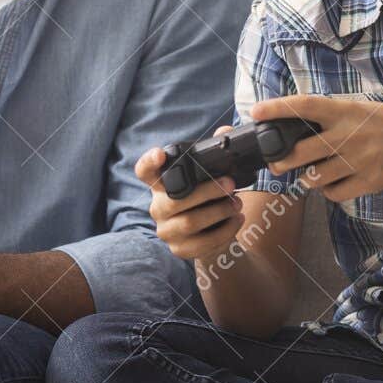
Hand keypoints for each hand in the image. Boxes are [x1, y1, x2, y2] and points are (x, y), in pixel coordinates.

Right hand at [134, 126, 243, 261]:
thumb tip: (225, 132)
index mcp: (161, 184)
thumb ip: (215, 152)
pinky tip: (236, 220)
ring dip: (219, 212)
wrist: (211, 235)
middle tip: (230, 184)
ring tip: (237, 204)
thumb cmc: (208, 198)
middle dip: (206, 192)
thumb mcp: (210, 176)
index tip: (160, 154)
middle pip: (174, 201)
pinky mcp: (180, 249)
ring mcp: (166, 230)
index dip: (149, 162)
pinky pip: (201, 243)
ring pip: (189, 223)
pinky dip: (224, 231)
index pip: (145, 171)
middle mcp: (158, 207)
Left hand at [249, 94, 382, 202]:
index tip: (256, 112)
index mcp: (342, 112)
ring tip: (313, 172)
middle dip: (281, 161)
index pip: (305, 106)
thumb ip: (327, 117)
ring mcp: (357, 160)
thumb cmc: (380, 123)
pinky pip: (333, 193)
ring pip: (314, 178)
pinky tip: (333, 182)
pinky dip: (328, 190)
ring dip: (307, 178)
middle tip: (276, 164)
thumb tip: (288, 125)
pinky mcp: (366, 182)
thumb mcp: (354, 109)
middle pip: (301, 152)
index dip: (278, 109)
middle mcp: (348, 135)